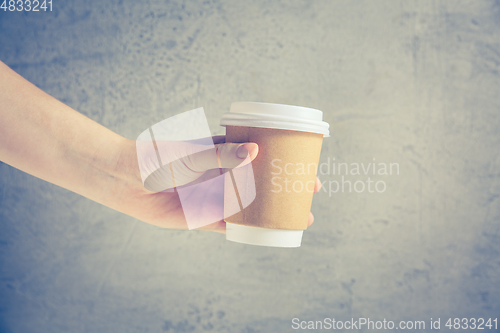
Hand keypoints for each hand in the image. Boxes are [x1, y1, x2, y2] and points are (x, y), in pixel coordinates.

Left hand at [112, 136, 322, 233]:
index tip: (306, 164)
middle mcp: (223, 175)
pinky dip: (248, 229)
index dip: (284, 159)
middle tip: (310, 194)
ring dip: (272, 211)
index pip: (261, 154)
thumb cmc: (157, 157)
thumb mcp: (192, 153)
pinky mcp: (202, 217)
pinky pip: (230, 225)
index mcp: (224, 153)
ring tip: (297, 218)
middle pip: (261, 182)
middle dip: (285, 187)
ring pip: (250, 205)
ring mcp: (214, 197)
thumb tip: (256, 152)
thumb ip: (221, 154)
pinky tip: (267, 233)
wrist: (125, 179)